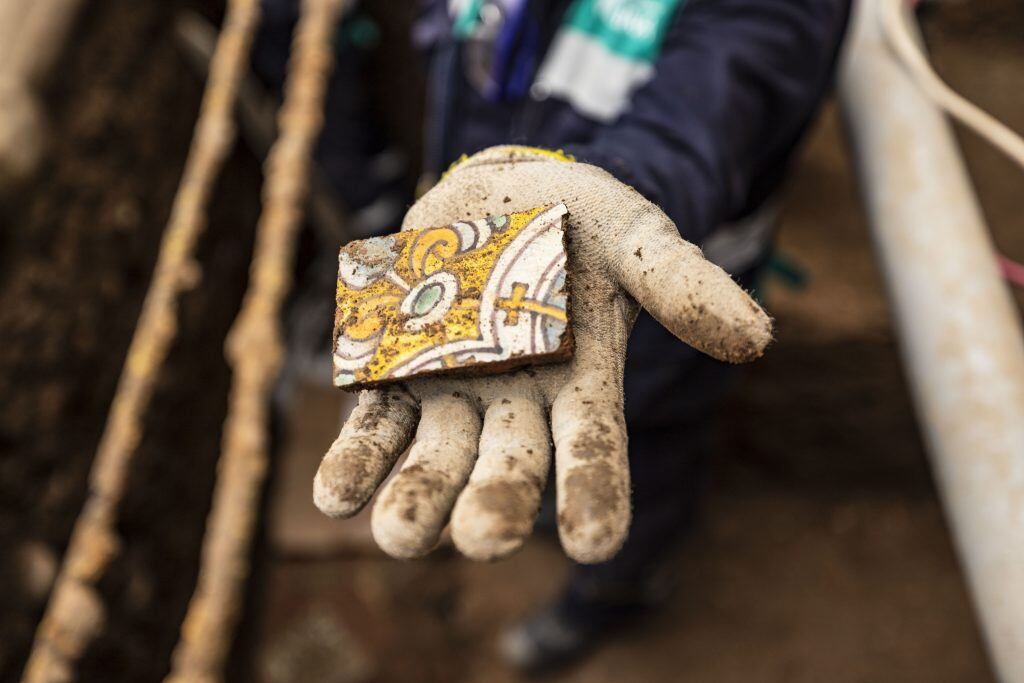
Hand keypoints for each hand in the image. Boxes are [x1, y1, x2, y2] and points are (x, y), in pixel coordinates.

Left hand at [314, 146, 770, 562]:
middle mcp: (517, 405)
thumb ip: (682, 286)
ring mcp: (452, 391)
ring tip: (399, 535)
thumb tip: (756, 340)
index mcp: (583, 385)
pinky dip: (355, 459)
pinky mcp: (394, 370)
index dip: (595, 492)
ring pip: (434, 457)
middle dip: (495, 503)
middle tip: (483, 540)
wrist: (503, 194)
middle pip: (508, 466)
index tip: (595, 542)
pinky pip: (373, 423)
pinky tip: (334, 497)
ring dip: (415, 497)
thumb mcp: (637, 240)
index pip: (594, 451)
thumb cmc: (582, 223)